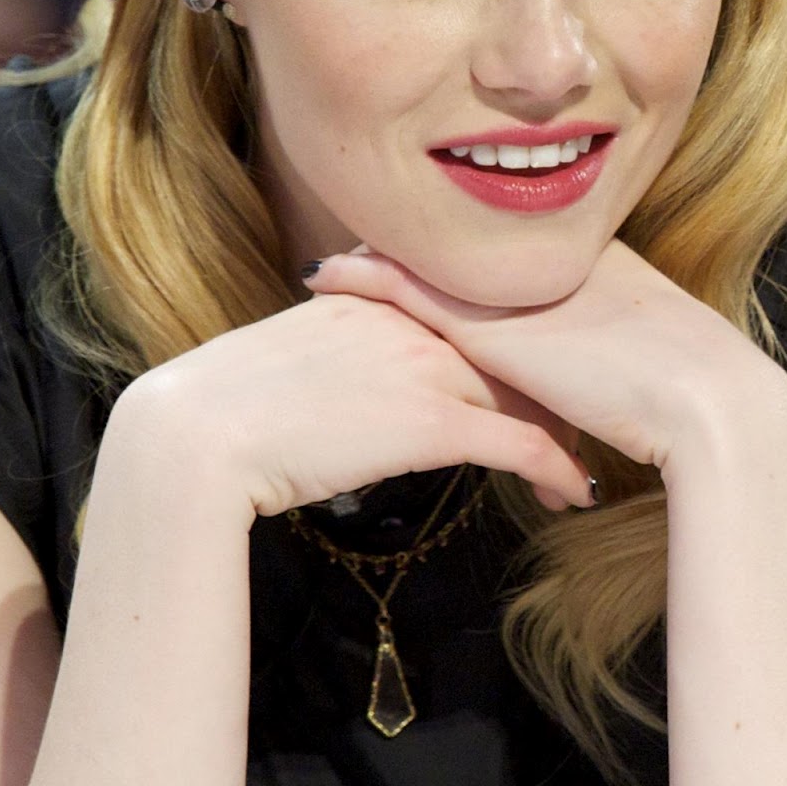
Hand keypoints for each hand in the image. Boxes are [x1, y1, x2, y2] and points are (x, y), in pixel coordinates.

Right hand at [114, 290, 593, 522]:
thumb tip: (366, 369)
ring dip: (565, 426)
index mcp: (380, 293)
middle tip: (583, 413)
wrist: (202, 432)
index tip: (545, 363)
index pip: (471, 304)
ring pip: (526, 386)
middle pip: (511, 339)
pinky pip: (519, 442)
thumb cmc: (233, 401)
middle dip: (552, 380)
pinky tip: (576, 492)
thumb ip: (346, 342)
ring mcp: (424, 363)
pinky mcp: (430, 420)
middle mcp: (411, 316)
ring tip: (584, 459)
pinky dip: (557, 466)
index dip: (516, 336)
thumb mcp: (298, 350)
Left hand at [304, 238, 781, 478]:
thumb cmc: (688, 395)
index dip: (458, 248)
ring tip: (333, 265)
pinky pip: (405, 289)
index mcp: (589, 260)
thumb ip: (607, 360)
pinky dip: (364, 278)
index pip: (505, 247)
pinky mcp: (487, 324)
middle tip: (357, 246)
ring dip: (377, 260)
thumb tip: (592, 390)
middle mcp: (543, 260)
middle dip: (407, 244)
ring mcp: (514, 288)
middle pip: (460, 246)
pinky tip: (327, 276)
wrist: (704, 402)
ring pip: (426, 260)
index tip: (423, 252)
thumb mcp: (646, 359)